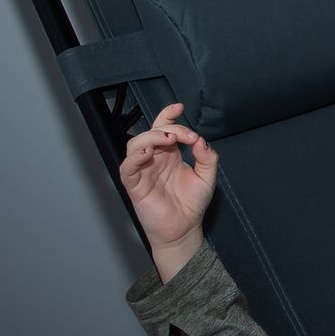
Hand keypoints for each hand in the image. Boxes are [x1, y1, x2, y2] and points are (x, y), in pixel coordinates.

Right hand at [120, 103, 217, 282]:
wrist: (184, 228)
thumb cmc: (191, 203)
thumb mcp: (207, 176)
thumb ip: (207, 157)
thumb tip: (201, 141)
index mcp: (170, 154)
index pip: (164, 128)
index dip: (168, 115)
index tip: (178, 107)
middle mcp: (155, 159)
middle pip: (151, 133)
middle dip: (168, 128)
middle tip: (185, 135)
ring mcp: (143, 171)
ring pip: (135, 145)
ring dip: (150, 138)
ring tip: (168, 140)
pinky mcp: (135, 185)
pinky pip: (127, 168)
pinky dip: (134, 158)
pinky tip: (147, 154)